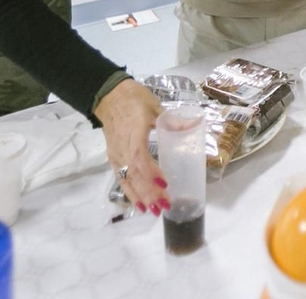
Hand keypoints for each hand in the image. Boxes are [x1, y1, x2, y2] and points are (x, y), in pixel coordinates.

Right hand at [94, 79, 168, 215]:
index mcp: (133, 131)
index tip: (165, 183)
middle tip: (165, 205)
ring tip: (154, 211)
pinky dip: (130, 193)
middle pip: (134, 173)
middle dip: (149, 191)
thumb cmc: (133, 99)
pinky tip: (140, 205)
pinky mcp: (113, 157)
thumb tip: (196, 125)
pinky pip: (121, 178)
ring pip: (127, 179)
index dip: (151, 171)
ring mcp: (116, 153)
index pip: (139, 156)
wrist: (108, 95)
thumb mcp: (154, 106)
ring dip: (140, 196)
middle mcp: (122, 146)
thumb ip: (173, 120)